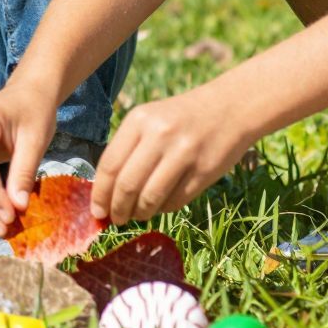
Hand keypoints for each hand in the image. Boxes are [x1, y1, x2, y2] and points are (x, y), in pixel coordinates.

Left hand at [92, 88, 247, 224]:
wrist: (230, 108)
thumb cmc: (181, 118)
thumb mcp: (150, 120)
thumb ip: (128, 150)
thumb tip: (106, 193)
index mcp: (139, 120)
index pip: (110, 165)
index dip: (100, 194)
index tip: (97, 211)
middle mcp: (159, 135)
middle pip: (127, 185)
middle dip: (117, 209)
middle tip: (116, 219)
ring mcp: (183, 153)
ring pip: (149, 198)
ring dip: (139, 214)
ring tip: (138, 215)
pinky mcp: (203, 171)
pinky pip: (174, 202)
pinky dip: (162, 209)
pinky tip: (161, 205)